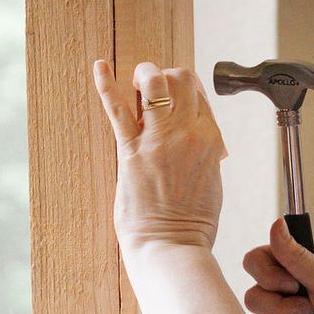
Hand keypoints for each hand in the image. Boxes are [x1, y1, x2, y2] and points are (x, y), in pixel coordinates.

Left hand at [91, 59, 227, 252]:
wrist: (173, 246)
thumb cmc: (192, 223)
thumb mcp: (212, 181)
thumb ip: (206, 155)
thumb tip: (201, 142)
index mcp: (210, 140)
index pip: (198, 93)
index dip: (184, 90)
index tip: (173, 99)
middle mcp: (188, 132)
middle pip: (180, 78)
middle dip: (165, 76)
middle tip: (152, 90)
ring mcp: (160, 139)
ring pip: (155, 82)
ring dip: (144, 75)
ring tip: (136, 84)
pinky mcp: (132, 150)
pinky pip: (117, 108)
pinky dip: (106, 84)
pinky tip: (100, 67)